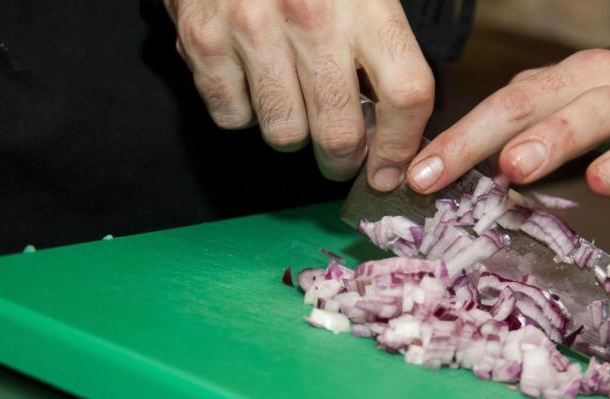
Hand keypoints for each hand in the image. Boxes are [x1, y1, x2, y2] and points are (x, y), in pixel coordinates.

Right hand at [166, 0, 434, 188]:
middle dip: (342, 159)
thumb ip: (383, 47)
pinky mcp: (204, 40)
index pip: (405, 94)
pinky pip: (231, 116)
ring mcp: (252, 29)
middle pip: (339, 133)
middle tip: (340, 155)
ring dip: (291, 131)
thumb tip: (399, 127)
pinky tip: (248, 77)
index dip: (401, 146)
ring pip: (284, 135)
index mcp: (365, 2)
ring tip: (290, 99)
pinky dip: (242, 111)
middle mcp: (312, 17)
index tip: (391, 170)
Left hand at [406, 48, 609, 216]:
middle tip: (512, 167)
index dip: (466, 141)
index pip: (513, 105)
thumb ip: (503, 131)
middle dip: (551, 138)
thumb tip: (433, 172)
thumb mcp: (549, 100)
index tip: (423, 176)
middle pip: (590, 109)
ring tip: (599, 182)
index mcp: (575, 79)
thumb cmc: (597, 100)